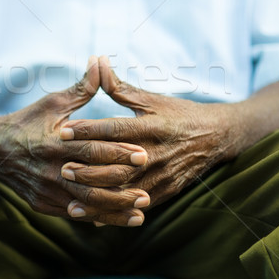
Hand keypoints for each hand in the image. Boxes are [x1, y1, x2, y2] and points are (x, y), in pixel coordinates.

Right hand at [0, 57, 149, 225]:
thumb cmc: (28, 121)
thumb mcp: (52, 102)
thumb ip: (81, 88)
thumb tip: (101, 62)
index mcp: (53, 143)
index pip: (91, 149)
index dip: (118, 152)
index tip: (144, 153)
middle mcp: (50, 170)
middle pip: (91, 181)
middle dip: (121, 185)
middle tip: (149, 188)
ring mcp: (45, 190)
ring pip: (85, 204)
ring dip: (114, 210)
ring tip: (141, 212)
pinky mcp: (43, 204)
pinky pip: (74, 214)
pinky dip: (98, 218)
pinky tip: (120, 219)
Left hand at [60, 56, 240, 214]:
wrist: (216, 137)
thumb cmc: (178, 113)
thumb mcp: (151, 99)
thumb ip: (120, 87)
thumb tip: (97, 61)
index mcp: (152, 127)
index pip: (115, 129)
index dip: (89, 130)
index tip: (64, 131)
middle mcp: (157, 153)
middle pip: (117, 165)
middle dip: (88, 168)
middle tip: (61, 167)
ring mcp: (163, 175)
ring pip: (125, 190)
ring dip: (97, 195)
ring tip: (71, 196)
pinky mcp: (166, 191)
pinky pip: (136, 204)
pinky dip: (114, 211)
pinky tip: (93, 216)